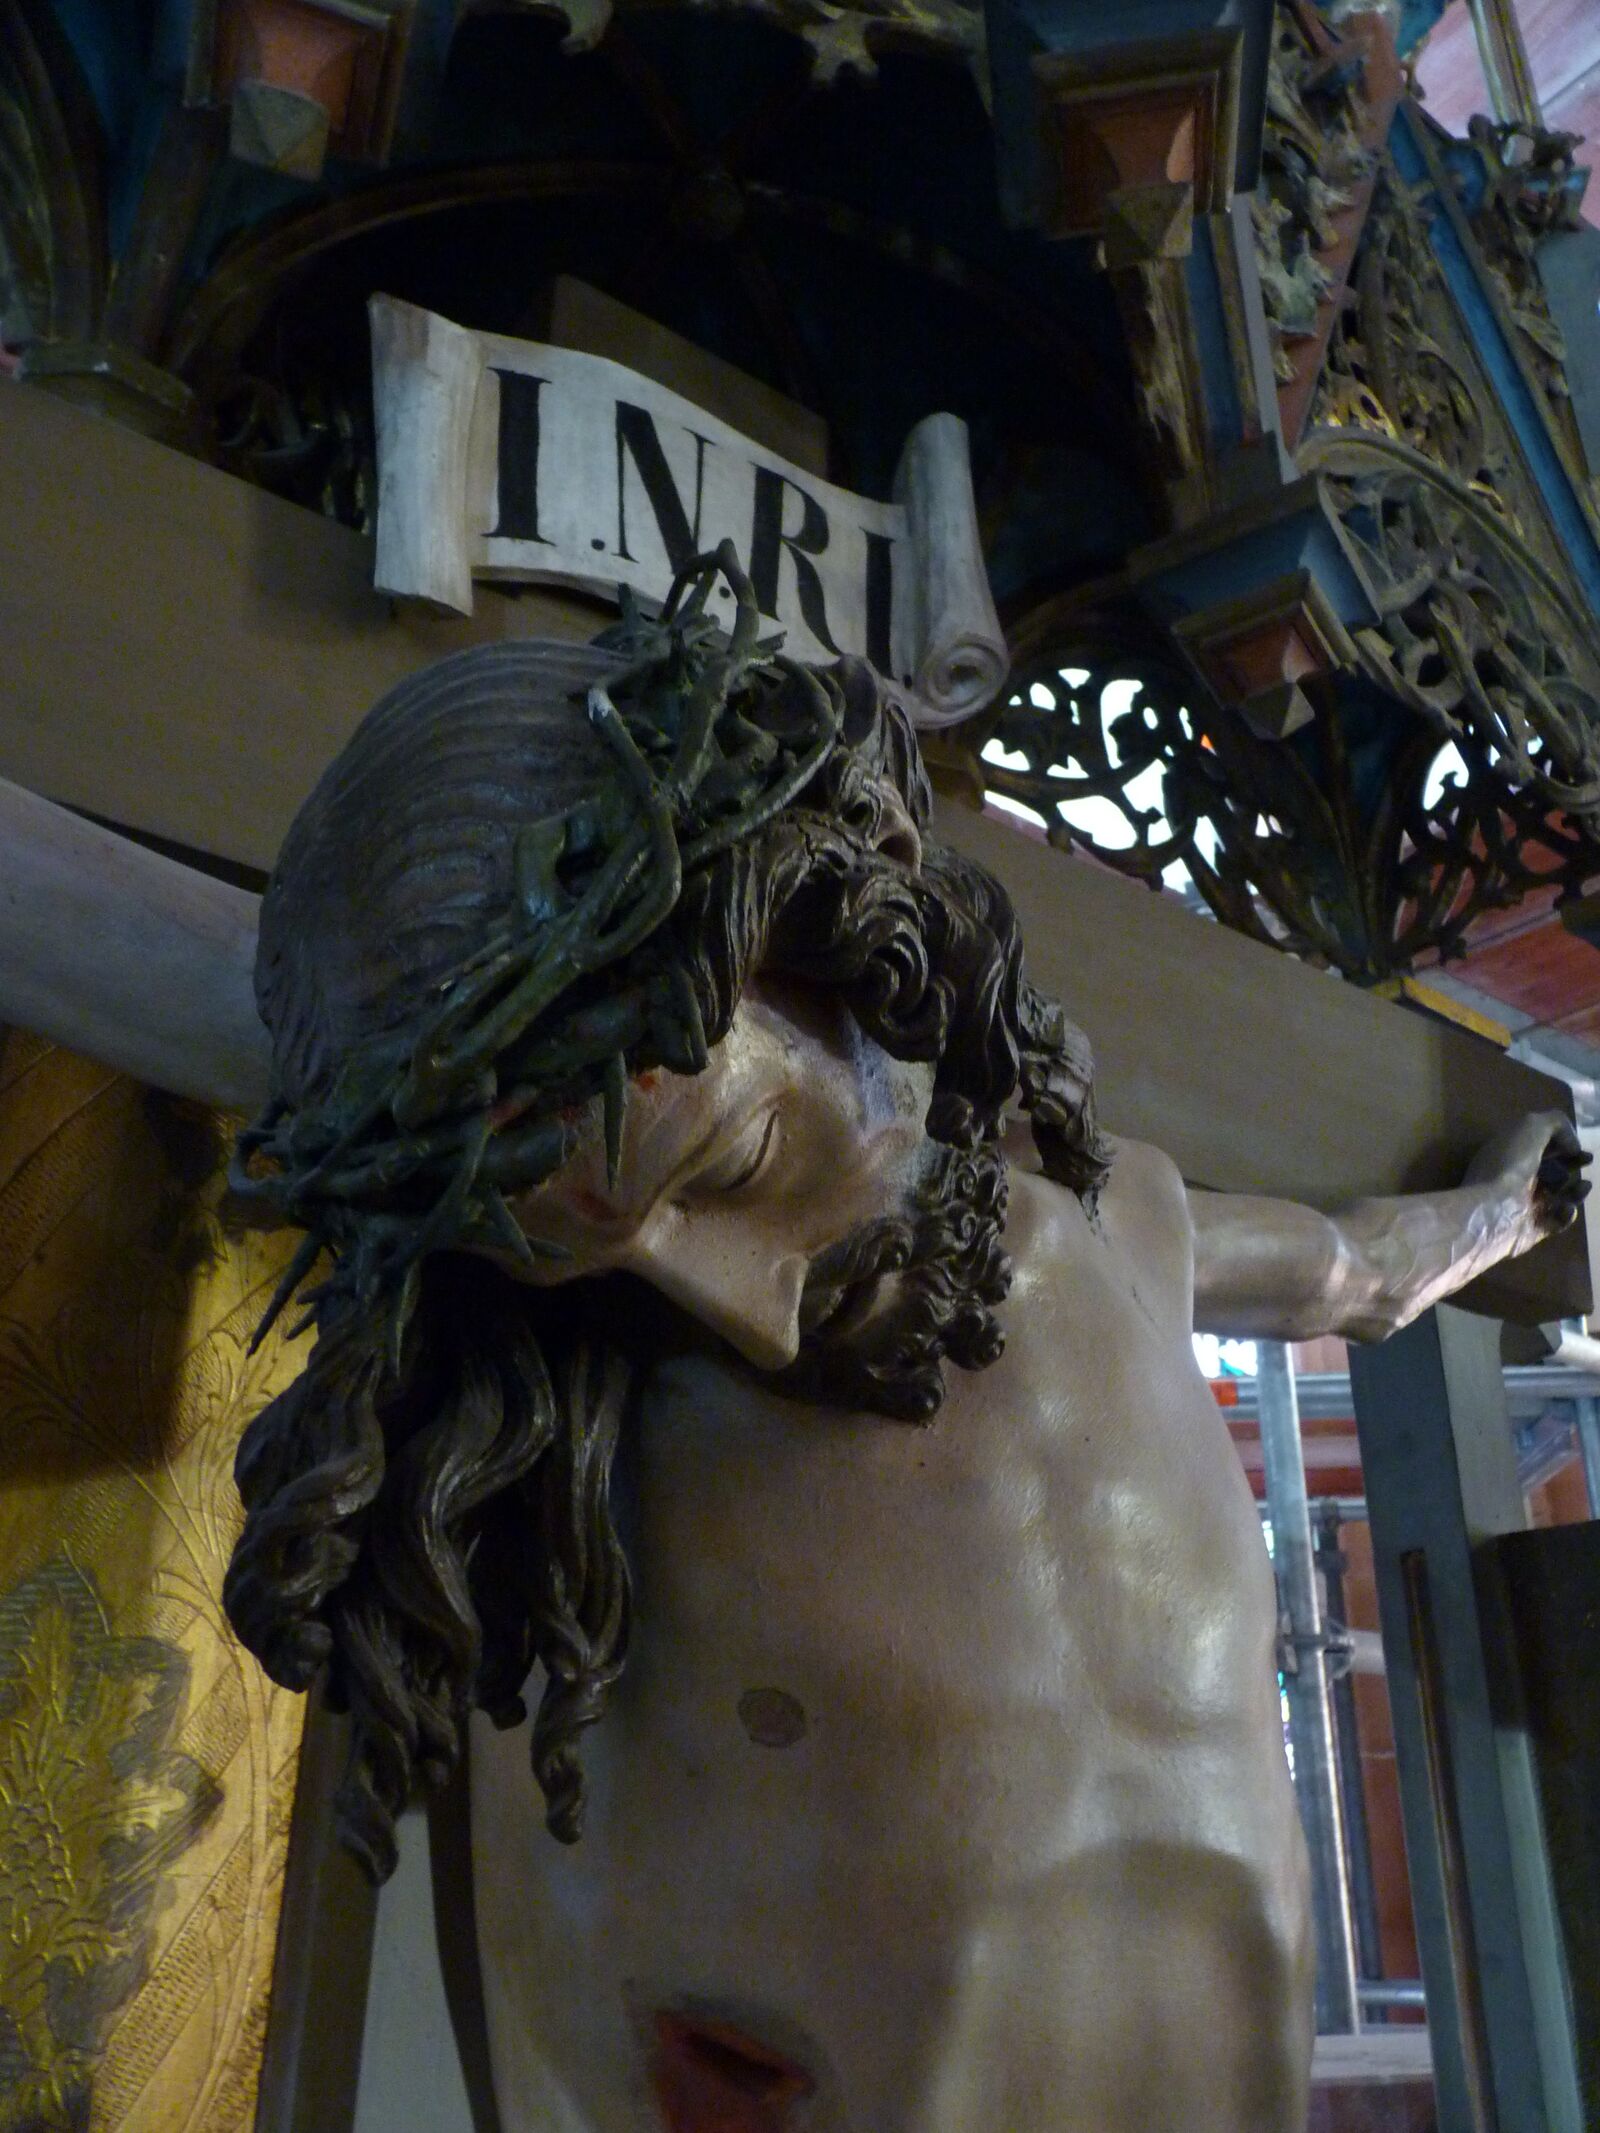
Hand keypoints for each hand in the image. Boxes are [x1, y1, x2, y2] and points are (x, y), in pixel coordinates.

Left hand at [1466, 1111, 1590, 1239]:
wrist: (1491, 1212)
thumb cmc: (1509, 1166)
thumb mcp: (1531, 1127)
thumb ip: (1555, 1124)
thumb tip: (1571, 1145)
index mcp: (1508, 1153)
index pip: (1537, 1146)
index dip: (1561, 1143)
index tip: (1579, 1147)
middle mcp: (1513, 1178)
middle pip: (1550, 1170)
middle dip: (1571, 1164)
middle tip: (1587, 1161)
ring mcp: (1521, 1205)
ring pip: (1556, 1196)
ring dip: (1574, 1190)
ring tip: (1583, 1186)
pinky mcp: (1530, 1229)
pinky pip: (1555, 1221)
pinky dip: (1565, 1214)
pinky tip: (1567, 1208)